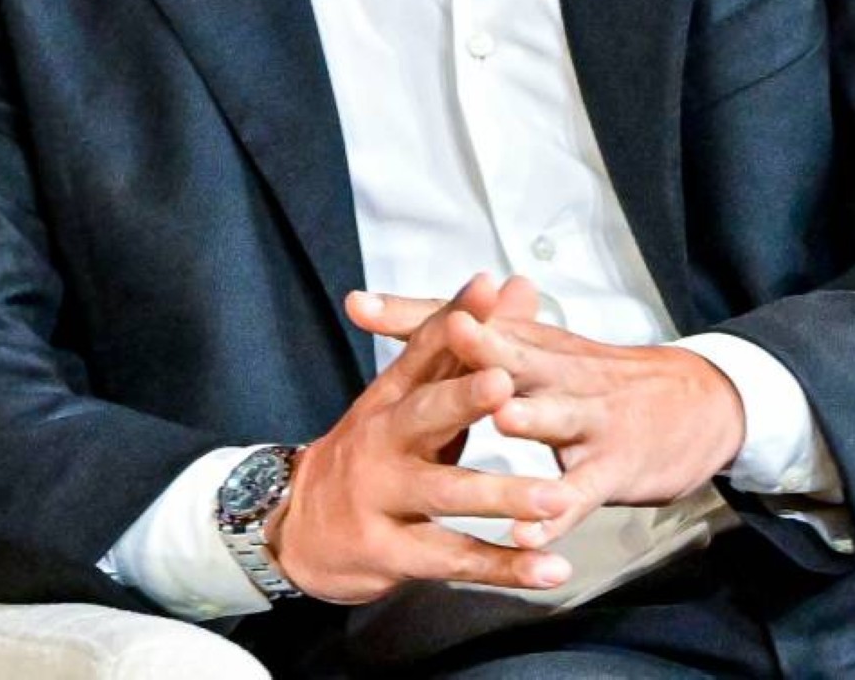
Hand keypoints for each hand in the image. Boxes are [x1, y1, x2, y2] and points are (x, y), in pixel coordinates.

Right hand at [265, 274, 574, 603]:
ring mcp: (383, 496)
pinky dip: (505, 567)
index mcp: (391, 395)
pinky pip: (454, 560)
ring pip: (446, 494)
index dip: (454, 318)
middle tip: (504, 380)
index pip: (423, 347)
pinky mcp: (391, 552)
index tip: (487, 290)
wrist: (299, 524)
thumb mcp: (411, 394)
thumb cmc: (374, 451)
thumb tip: (517, 285)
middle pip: (424, 412)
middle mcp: (382, 439)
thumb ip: (467, 346)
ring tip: (554, 496)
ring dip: (502, 495)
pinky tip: (551, 569)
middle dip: (463, 397)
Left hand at [350, 281, 745, 550]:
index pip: (472, 323)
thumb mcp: (529, 346)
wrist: (691, 402)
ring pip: (555, 417)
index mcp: (529, 345)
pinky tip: (530, 534)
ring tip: (503, 423)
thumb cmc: (588, 375)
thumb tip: (362, 303)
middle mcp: (557, 373)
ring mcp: (588, 419)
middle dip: (487, 347)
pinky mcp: (614, 467)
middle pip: (518, 355)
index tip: (367, 307)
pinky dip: (557, 514)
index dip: (426, 314)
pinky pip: (582, 491)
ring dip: (531, 417)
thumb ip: (445, 330)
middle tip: (458, 335)